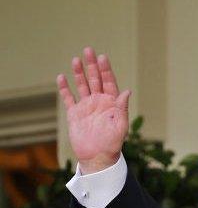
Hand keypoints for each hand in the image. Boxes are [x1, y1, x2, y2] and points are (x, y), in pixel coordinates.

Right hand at [57, 47, 130, 173]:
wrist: (97, 157)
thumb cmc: (113, 143)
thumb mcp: (120, 126)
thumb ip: (122, 108)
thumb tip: (126, 92)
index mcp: (112, 103)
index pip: (109, 82)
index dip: (106, 70)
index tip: (103, 57)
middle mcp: (99, 102)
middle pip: (95, 79)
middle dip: (92, 65)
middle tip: (89, 50)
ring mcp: (86, 106)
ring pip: (82, 86)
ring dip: (79, 73)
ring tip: (76, 59)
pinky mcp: (74, 114)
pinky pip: (68, 98)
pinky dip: (65, 88)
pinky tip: (61, 77)